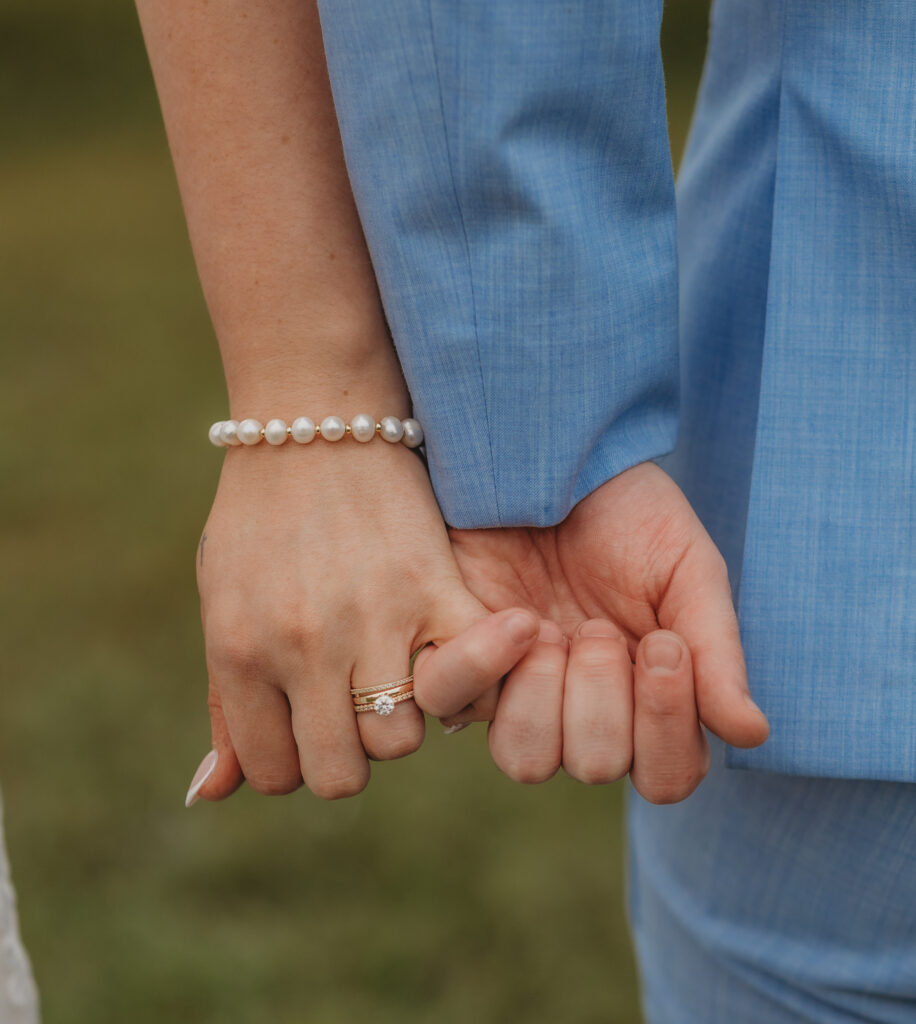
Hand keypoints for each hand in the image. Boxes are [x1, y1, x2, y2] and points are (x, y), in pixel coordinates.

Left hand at [187, 439, 539, 803]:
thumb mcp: (223, 605)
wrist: (313, 418)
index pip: (275, 772)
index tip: (311, 722)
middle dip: (348, 751)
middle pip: (341, 774)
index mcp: (240, 651)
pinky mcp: (432, 587)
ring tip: (396, 668)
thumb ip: (223, 703)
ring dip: (401, 716)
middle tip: (355, 702)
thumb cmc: (260, 516)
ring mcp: (371, 619)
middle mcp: (303, 647)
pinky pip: (469, 680)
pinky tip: (448, 652)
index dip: (296, 758)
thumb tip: (207, 796)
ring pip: (400, 739)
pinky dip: (469, 680)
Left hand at [413, 462, 768, 802]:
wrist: (556, 455)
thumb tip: (751, 732)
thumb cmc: (629, 512)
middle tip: (599, 626)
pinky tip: (516, 620)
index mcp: (647, 696)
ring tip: (554, 626)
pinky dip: (482, 666)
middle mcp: (580, 705)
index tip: (664, 646)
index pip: (668, 775)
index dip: (668, 730)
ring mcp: (514, 686)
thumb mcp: (687, 568)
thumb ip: (716, 649)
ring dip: (547, 694)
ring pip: (524, 758)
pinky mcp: (456, 653)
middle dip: (604, 697)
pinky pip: (448, 700)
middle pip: (595, 766)